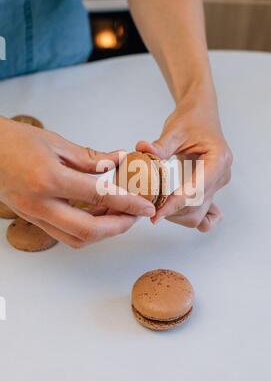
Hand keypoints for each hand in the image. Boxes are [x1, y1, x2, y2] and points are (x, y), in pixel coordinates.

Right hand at [0, 117, 154, 247]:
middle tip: (135, 217)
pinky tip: (99, 215)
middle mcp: (41, 204)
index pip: (99, 196)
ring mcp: (34, 216)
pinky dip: (87, 230)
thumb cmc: (14, 141)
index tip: (146, 206)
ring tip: (120, 215)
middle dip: (118, 227)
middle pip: (88, 231)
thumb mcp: (56, 143)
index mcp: (49, 180)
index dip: (127, 203)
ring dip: (103, 233)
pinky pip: (64, 234)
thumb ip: (90, 158)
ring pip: (76, 239)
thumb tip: (119, 162)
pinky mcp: (32, 219)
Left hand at [136, 89, 232, 231]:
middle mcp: (222, 176)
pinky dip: (190, 217)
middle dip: (172, 212)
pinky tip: (174, 212)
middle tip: (148, 207)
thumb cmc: (190, 120)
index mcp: (218, 160)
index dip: (174, 205)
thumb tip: (142, 150)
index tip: (155, 214)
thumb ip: (159, 145)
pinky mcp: (211, 191)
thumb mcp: (174, 130)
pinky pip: (206, 215)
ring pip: (199, 216)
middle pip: (197, 208)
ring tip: (156, 206)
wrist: (200, 116)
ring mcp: (218, 185)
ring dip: (176, 216)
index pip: (195, 190)